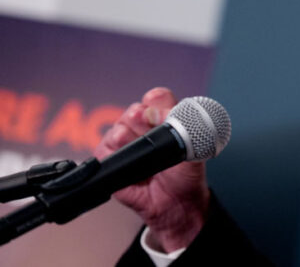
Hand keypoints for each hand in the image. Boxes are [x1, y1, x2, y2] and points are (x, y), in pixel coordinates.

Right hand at [93, 87, 209, 251]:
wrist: (176, 203)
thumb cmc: (186, 174)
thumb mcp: (195, 149)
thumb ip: (185, 128)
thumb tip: (164, 114)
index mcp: (163, 117)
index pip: (156, 97)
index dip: (157, 105)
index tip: (161, 117)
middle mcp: (141, 126)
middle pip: (133, 111)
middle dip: (144, 125)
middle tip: (155, 141)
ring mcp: (124, 141)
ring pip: (117, 131)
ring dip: (131, 143)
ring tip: (146, 159)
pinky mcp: (109, 159)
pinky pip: (104, 152)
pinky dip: (117, 159)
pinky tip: (133, 169)